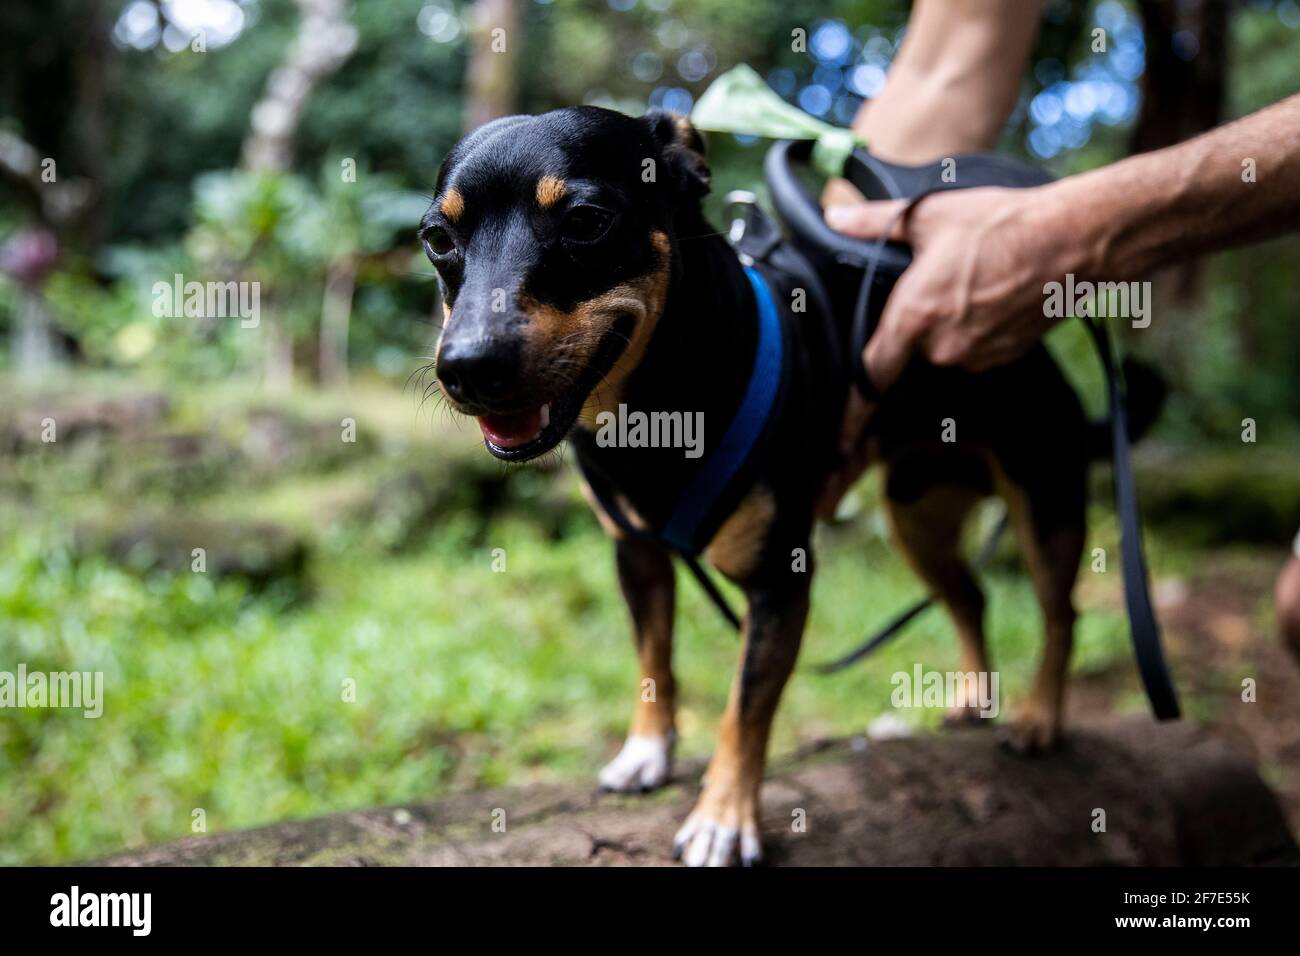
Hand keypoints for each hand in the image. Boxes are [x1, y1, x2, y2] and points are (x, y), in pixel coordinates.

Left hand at [822, 184, 1077, 456]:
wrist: (1072, 241)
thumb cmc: (1000, 225)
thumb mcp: (927, 216)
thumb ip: (873, 222)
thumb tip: (835, 216)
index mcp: (913, 318)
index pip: (870, 377)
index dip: (852, 411)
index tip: (840, 438)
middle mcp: (941, 348)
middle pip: (910, 352)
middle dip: (916, 324)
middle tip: (940, 283)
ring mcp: (976, 357)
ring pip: (944, 350)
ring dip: (948, 325)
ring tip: (971, 282)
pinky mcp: (1005, 357)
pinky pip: (975, 350)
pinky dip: (977, 329)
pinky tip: (993, 295)